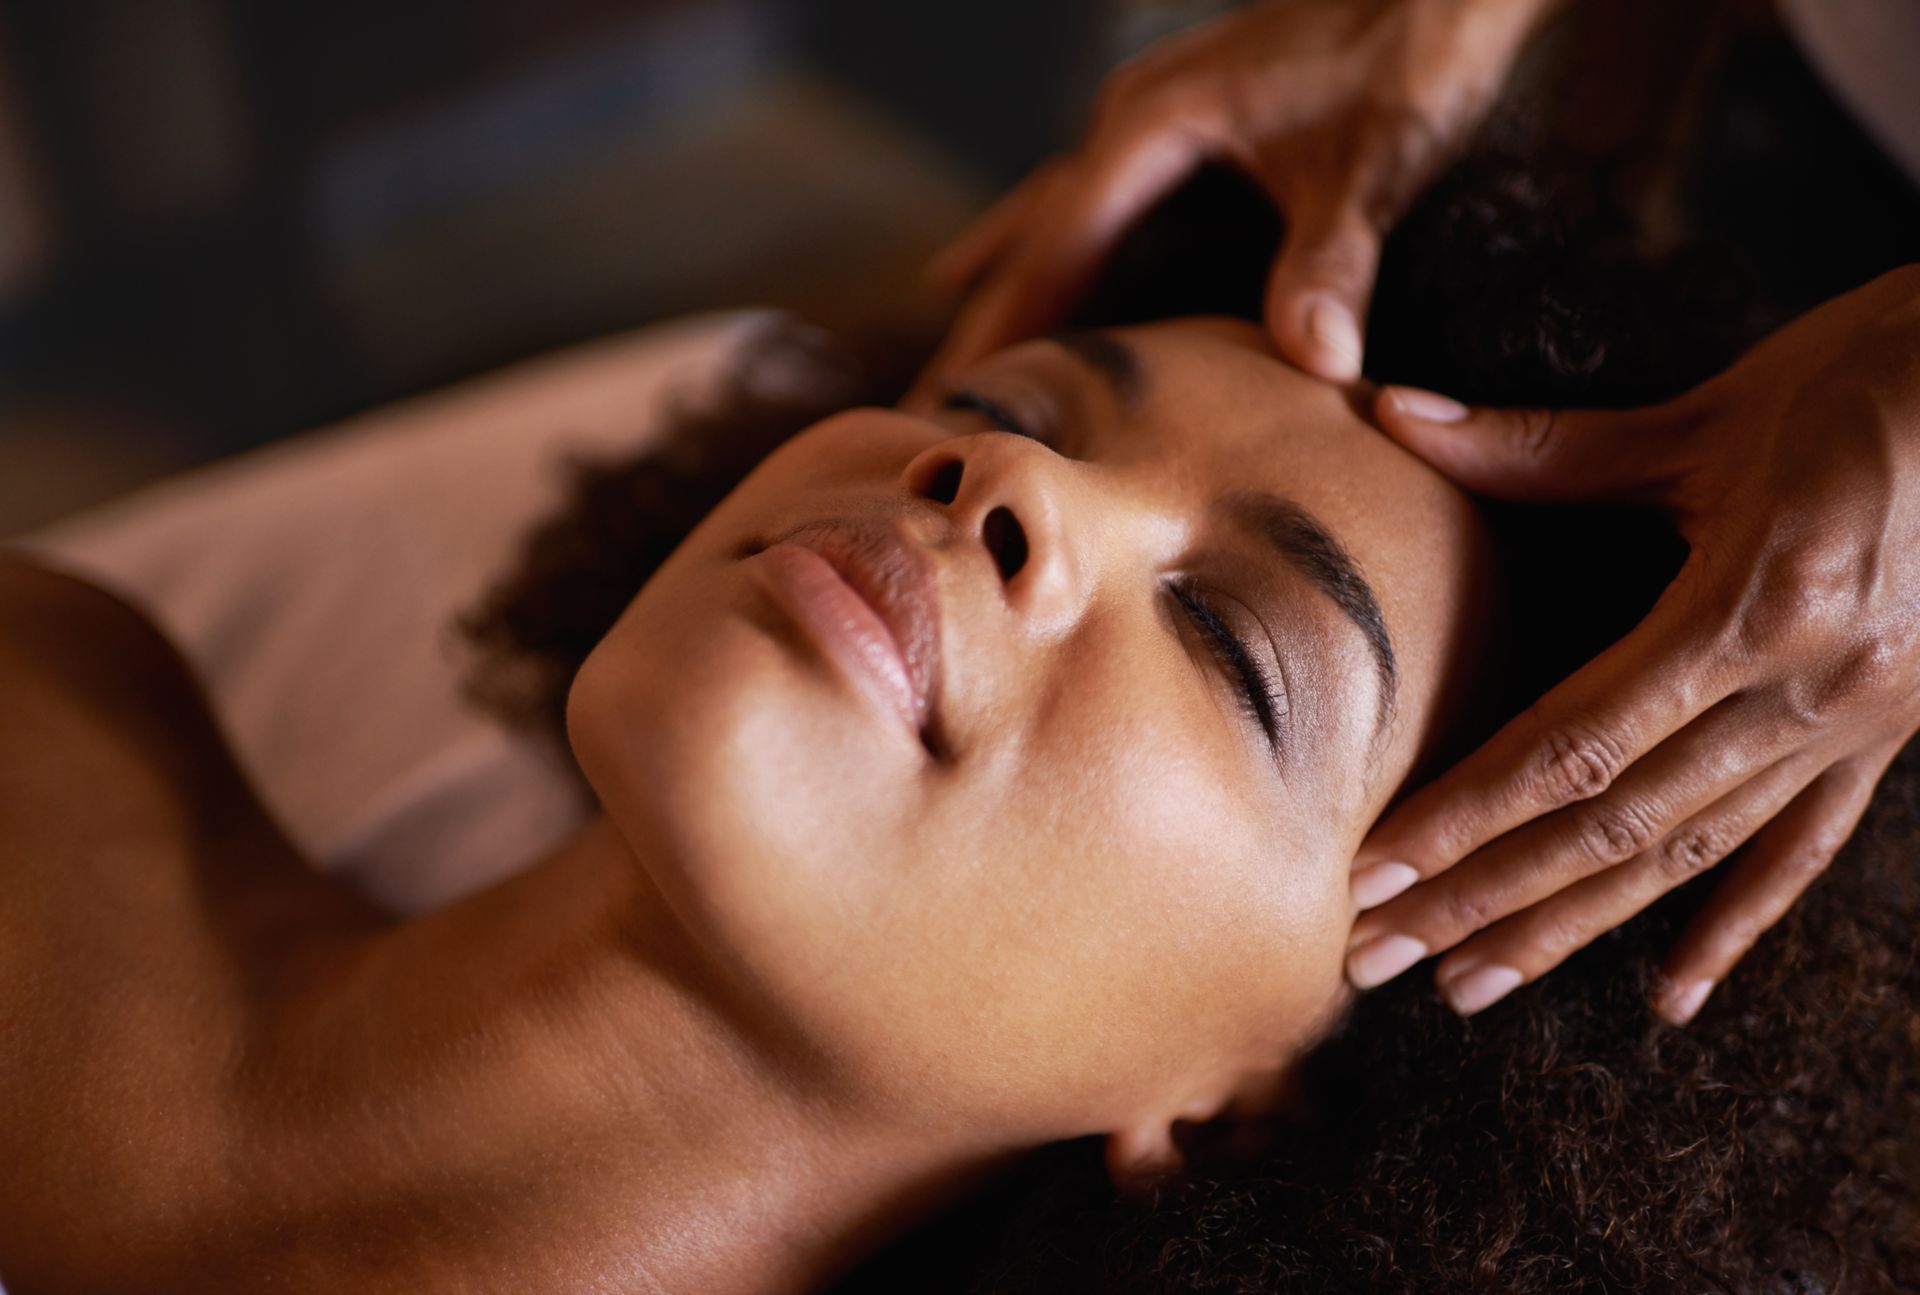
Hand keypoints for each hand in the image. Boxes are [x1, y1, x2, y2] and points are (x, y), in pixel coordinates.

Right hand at [919, 0, 1555, 390]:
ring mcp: (1156, 112)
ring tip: (957, 333)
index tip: (959, 394)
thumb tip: (1317, 363)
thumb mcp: (1374, 162)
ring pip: (1057, 206)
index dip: (1006, 325)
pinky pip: (1097, 192)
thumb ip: (1333, 261)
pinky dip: (1060, 237)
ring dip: (1011, 272)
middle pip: (1035, 231)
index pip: (1055, 246)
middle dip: (987, 314)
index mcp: (1153, 125)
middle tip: (934, 396)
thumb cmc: (1411, 54)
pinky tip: (1051, 256)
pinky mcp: (1190, 118)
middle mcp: (1135, 117)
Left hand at [1345, 265, 1919, 1023]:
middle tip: (1378, 954)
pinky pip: (1801, 848)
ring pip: (1692, 853)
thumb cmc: (1875, 374)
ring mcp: (1858, 724)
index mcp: (1752, 607)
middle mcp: (1807, 689)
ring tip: (1471, 985)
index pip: (1575, 745)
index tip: (1375, 872)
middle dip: (1486, 898)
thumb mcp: (1709, 414)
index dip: (1466, 816)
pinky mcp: (1889, 733)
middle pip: (1616, 823)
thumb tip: (1390, 410)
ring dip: (1573, 927)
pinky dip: (1732, 925)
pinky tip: (1672, 996)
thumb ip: (1541, 445)